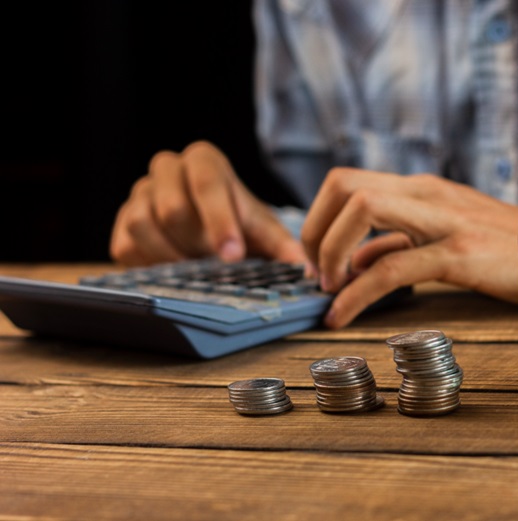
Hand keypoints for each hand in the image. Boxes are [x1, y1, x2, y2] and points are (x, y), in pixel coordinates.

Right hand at [110, 141, 305, 265]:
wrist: (208, 227)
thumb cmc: (238, 222)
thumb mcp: (263, 229)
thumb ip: (284, 246)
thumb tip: (306, 271)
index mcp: (204, 161)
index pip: (208, 182)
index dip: (219, 221)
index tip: (233, 255)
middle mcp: (167, 169)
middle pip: (171, 206)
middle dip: (196, 242)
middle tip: (216, 265)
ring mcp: (139, 194)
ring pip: (143, 224)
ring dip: (172, 255)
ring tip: (196, 269)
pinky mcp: (122, 222)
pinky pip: (126, 245)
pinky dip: (151, 265)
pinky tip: (174, 272)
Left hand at [301, 168, 517, 327]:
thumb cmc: (504, 248)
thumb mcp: (445, 235)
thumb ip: (400, 241)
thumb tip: (354, 260)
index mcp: (420, 189)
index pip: (346, 182)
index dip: (317, 218)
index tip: (315, 258)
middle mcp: (426, 193)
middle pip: (344, 186)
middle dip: (313, 232)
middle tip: (314, 273)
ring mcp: (443, 219)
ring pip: (361, 211)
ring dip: (328, 254)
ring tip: (326, 291)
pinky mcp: (459, 253)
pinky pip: (392, 267)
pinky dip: (356, 294)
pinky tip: (341, 316)